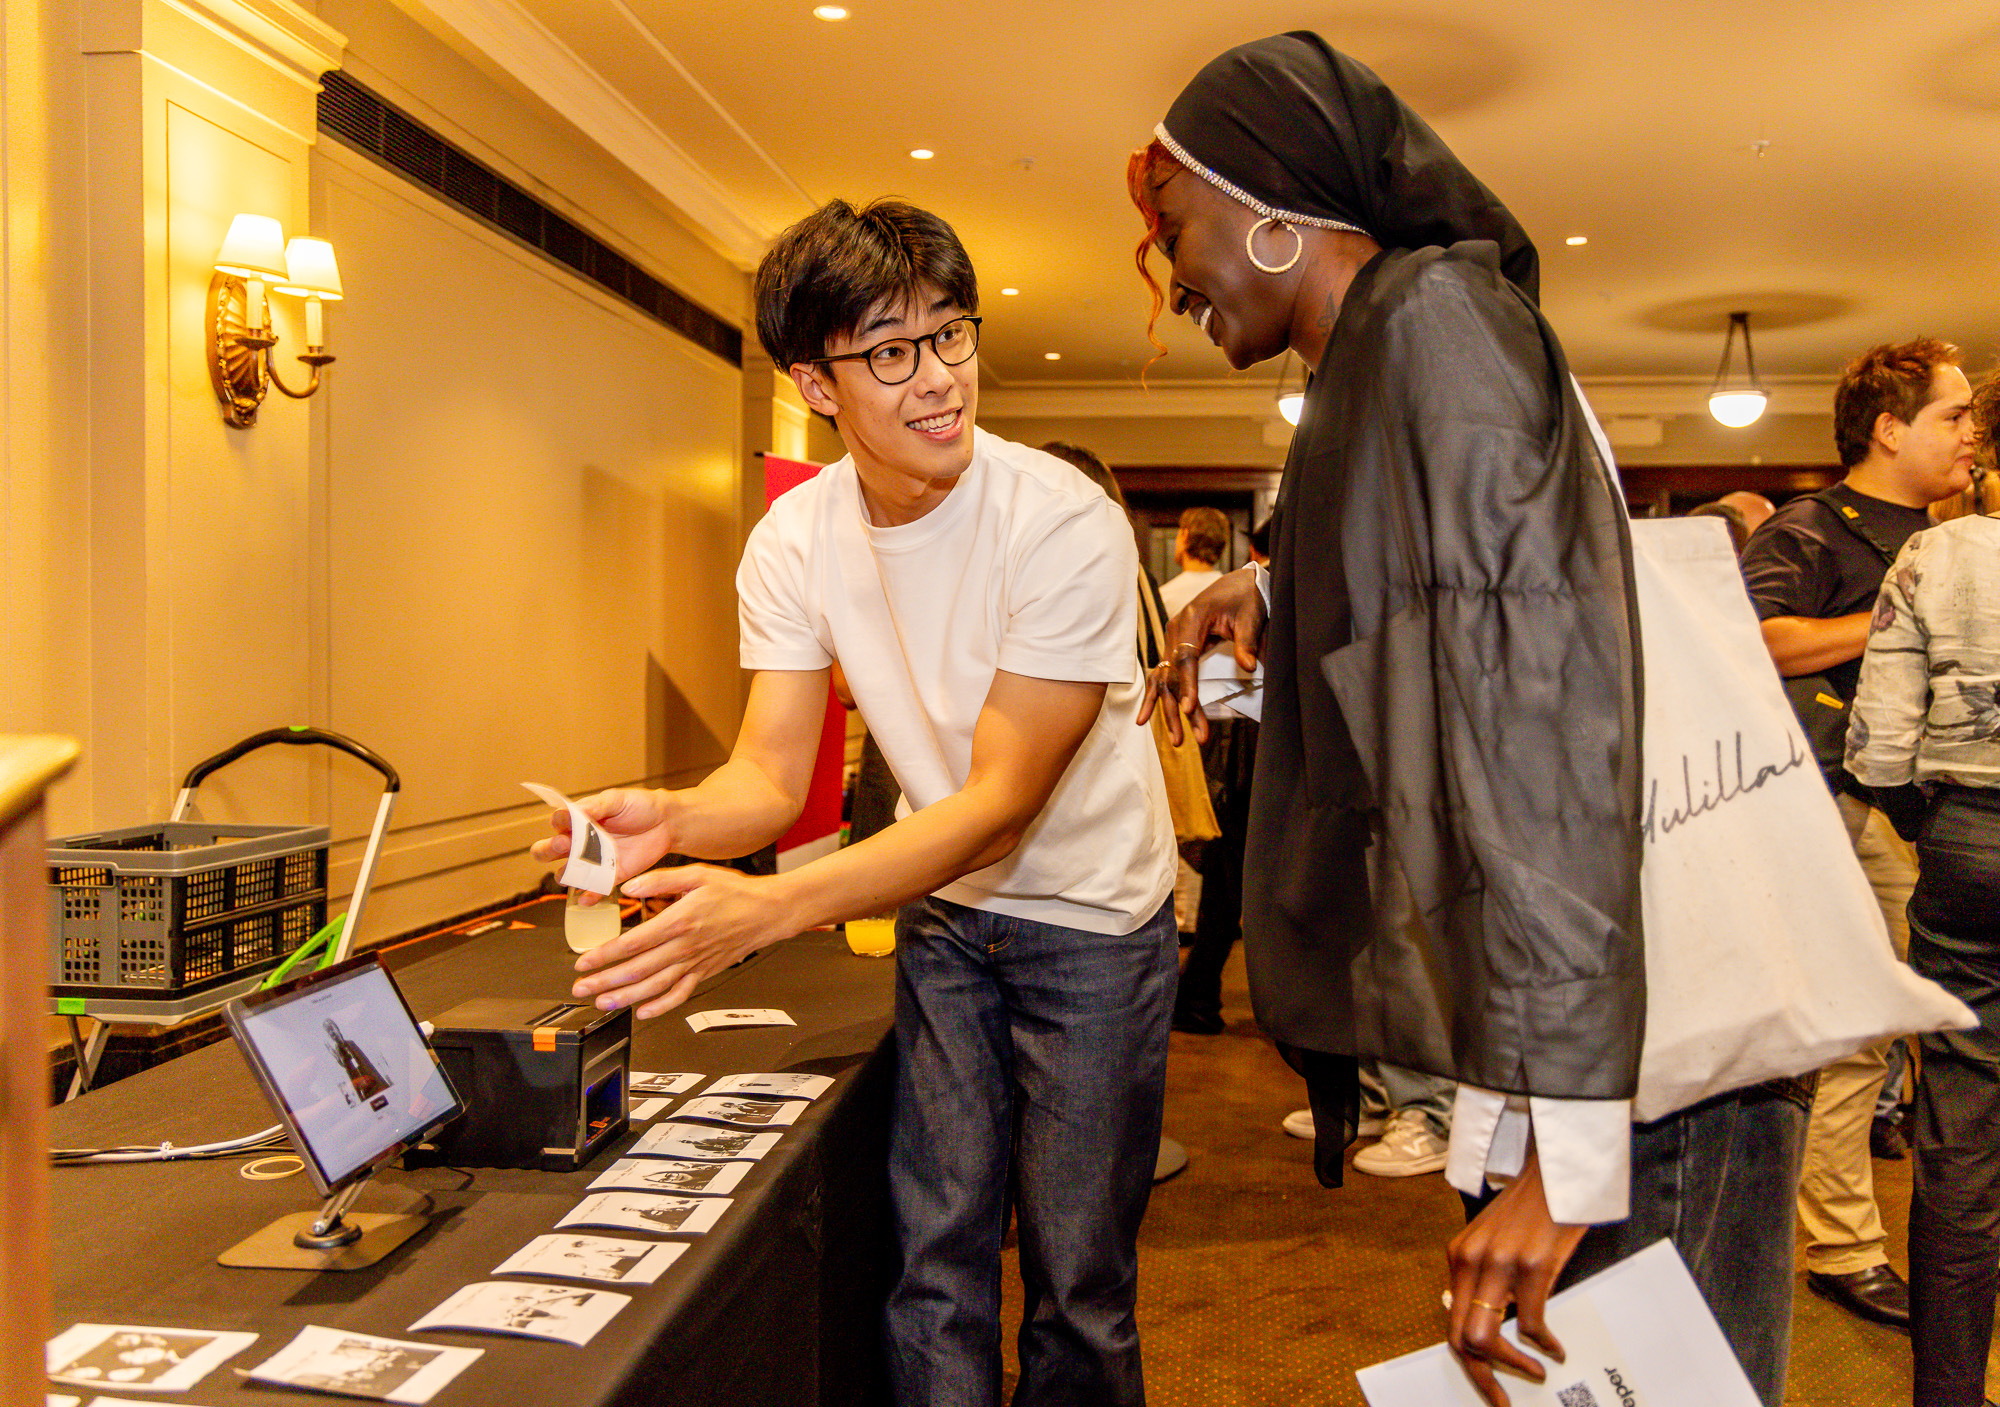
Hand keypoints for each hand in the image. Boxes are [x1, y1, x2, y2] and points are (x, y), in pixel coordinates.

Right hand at [529, 788, 679, 895]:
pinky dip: (587, 896)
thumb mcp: (617, 799)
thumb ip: (596, 805)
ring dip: (567, 874)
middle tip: (564, 844)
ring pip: (566, 873)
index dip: (559, 822)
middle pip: (548, 851)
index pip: (557, 822)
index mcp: (579, 819)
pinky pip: (592, 889)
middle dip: (549, 849)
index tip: (567, 820)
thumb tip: (575, 811)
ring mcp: (593, 861)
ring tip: (577, 870)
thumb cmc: (640, 806)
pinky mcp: (610, 876)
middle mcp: (580, 841)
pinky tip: (586, 899)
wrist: (666, 823)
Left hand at [569, 865, 797, 1017]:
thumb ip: (660, 880)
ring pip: (654, 987)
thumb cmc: (735, 892)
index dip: (605, 956)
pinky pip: (680, 995)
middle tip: (580, 988)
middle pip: (637, 970)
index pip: (633, 943)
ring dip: (625, 998)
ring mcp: (695, 963)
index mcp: (679, 921)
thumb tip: (628, 887)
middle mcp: (685, 947)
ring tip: (602, 1003)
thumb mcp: (697, 874)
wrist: (768, 912)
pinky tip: (642, 1012)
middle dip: (605, 981)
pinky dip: (660, 1006)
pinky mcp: (704, 972)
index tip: (584, 962)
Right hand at [1136, 566, 1267, 745]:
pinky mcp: (1176, 646)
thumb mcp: (1251, 616)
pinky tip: (1144, 719)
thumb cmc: (1245, 596)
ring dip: (1169, 710)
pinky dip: (1155, 697)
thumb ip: (1247, 642)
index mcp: (1191, 619)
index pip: (1186, 658)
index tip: (1190, 710)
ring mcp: (1172, 638)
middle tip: (1190, 739)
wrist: (1240, 582)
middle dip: (1179, 709)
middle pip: (1172, 675)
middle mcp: (1175, 629)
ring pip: (1165, 680)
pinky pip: (1163, 675)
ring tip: (1177, 741)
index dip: (1187, 686)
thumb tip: (1249, 667)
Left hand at [1445, 1149, 1587, 1406]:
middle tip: (1502, 1398)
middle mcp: (1472, 1261)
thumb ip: (1483, 1275)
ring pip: (1486, 1336)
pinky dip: (1544, 1344)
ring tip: (1536, 1372)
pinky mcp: (1534, 1266)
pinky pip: (1531, 1323)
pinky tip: (1555, 1348)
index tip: (1486, 1383)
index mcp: (1459, 1256)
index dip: (1467, 1361)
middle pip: (1461, 1337)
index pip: (1450, 1323)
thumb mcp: (1492, 1240)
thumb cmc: (1530, 1210)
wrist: (1554, 1173)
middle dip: (1482, 1375)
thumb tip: (1484, 1321)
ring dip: (1513, 1364)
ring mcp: (1500, 1264)